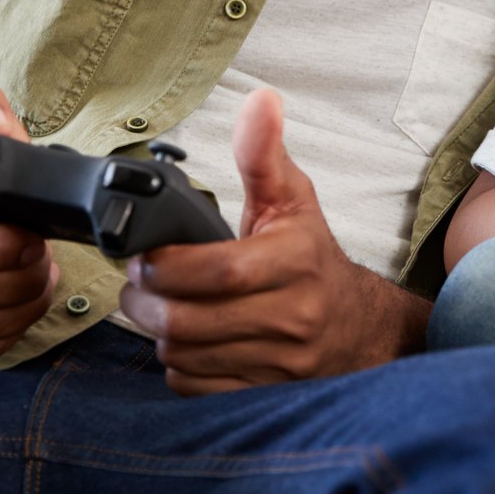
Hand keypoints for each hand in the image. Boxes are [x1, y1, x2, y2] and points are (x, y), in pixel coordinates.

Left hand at [119, 88, 423, 395]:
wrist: (358, 327)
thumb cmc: (312, 257)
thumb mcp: (292, 198)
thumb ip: (264, 152)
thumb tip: (260, 100)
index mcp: (296, 261)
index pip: (219, 271)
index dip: (167, 267)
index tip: (146, 255)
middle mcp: (293, 316)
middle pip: (190, 321)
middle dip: (145, 302)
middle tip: (135, 283)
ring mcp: (281, 361)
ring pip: (186, 356)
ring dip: (157, 333)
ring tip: (156, 308)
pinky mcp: (266, 393)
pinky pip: (197, 388)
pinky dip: (178, 366)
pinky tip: (185, 341)